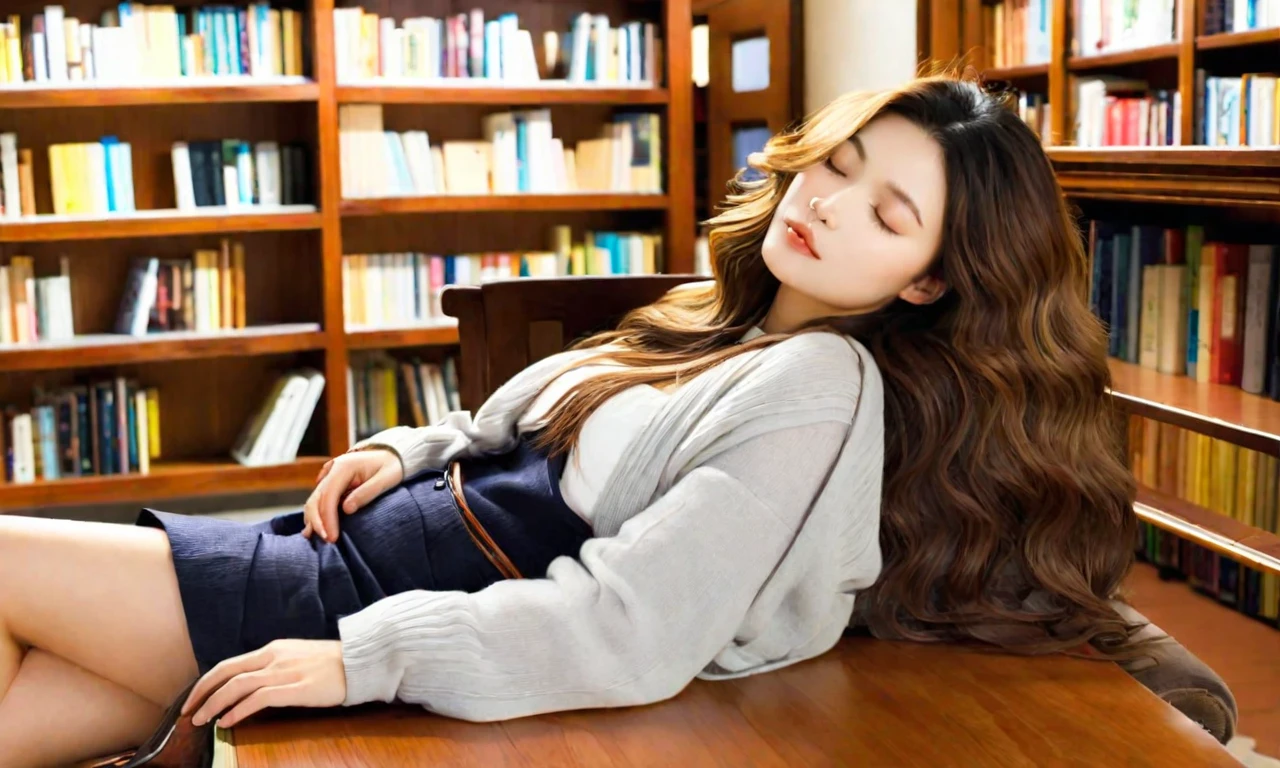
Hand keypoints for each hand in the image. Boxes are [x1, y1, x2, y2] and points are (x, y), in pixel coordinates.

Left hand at [182, 639, 347, 728]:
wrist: (362, 662)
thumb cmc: (333, 664)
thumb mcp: (298, 658)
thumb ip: (275, 668)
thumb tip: (252, 687)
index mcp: (273, 649)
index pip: (230, 664)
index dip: (207, 681)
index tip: (193, 698)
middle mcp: (274, 657)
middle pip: (226, 672)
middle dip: (201, 692)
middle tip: (187, 712)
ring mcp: (284, 672)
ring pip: (237, 685)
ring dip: (214, 703)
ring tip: (201, 721)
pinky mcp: (295, 688)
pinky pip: (258, 699)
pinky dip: (238, 710)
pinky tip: (227, 722)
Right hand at [302, 449, 402, 542]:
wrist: (391, 455)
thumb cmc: (390, 467)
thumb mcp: (385, 479)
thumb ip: (366, 493)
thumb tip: (346, 509)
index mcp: (344, 467)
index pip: (329, 495)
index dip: (327, 518)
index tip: (332, 536)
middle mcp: (332, 470)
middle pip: (317, 498)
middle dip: (318, 521)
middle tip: (328, 540)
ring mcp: (330, 476)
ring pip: (314, 500)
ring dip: (313, 519)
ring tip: (317, 538)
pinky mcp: (331, 483)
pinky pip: (319, 500)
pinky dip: (315, 514)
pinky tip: (313, 529)